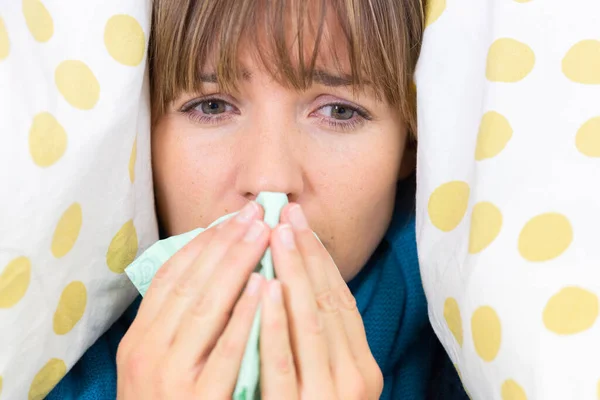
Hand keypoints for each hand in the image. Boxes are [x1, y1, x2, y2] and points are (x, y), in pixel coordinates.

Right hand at [116, 202, 269, 398]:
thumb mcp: (163, 362)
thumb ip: (180, 324)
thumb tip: (212, 274)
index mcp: (139, 339)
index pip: (170, 278)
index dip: (202, 243)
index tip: (230, 217)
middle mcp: (147, 352)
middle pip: (190, 284)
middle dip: (224, 243)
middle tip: (254, 212)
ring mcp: (170, 377)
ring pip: (204, 308)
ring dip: (235, 265)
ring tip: (263, 233)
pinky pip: (224, 351)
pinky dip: (243, 315)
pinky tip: (264, 286)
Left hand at [259, 204, 382, 399]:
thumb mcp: (329, 382)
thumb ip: (320, 346)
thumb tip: (296, 289)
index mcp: (364, 369)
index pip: (343, 303)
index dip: (322, 261)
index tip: (302, 225)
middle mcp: (355, 380)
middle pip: (328, 304)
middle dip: (307, 255)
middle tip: (287, 214)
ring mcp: (327, 397)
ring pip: (310, 324)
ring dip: (294, 273)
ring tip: (277, 234)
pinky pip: (283, 361)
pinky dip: (275, 322)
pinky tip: (266, 288)